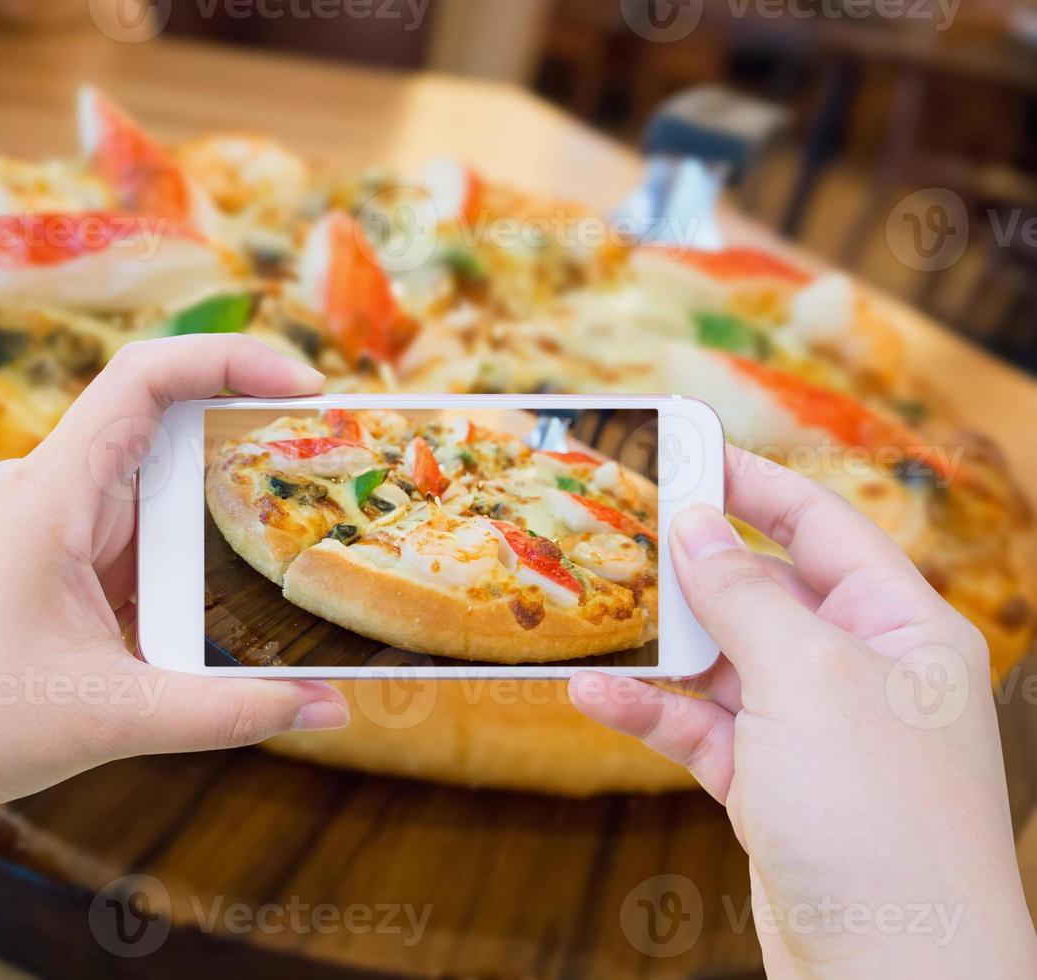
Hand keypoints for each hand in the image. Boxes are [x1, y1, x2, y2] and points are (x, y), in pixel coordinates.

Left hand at [0, 335, 350, 826]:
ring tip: (290, 544)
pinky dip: (177, 561)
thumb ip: (227, 713)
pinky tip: (216, 604)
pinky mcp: (39, 560)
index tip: (308, 389)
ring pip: (147, 493)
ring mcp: (39, 524)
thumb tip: (331, 708)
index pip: (146, 379)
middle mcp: (44, 491)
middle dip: (248, 443)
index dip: (232, 361)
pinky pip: (124, 539)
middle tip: (330, 469)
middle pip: (163, 431)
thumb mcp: (110, 718)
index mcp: (51, 495)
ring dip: (212, 517)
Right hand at [569, 447, 1035, 976]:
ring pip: (723, 663)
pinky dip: (651, 713)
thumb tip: (694, 524)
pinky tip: (596, 695)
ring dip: (659, 647)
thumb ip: (742, 596)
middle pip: (764, 592)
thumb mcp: (805, 680)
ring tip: (593, 610)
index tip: (683, 452)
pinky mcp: (771, 785)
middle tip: (616, 530)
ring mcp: (814, 732)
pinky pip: (701, 729)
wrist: (891, 973)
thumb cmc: (877, 817)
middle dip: (692, 568)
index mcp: (902, 627)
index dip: (752, 484)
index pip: (822, 527)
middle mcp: (862, 672)